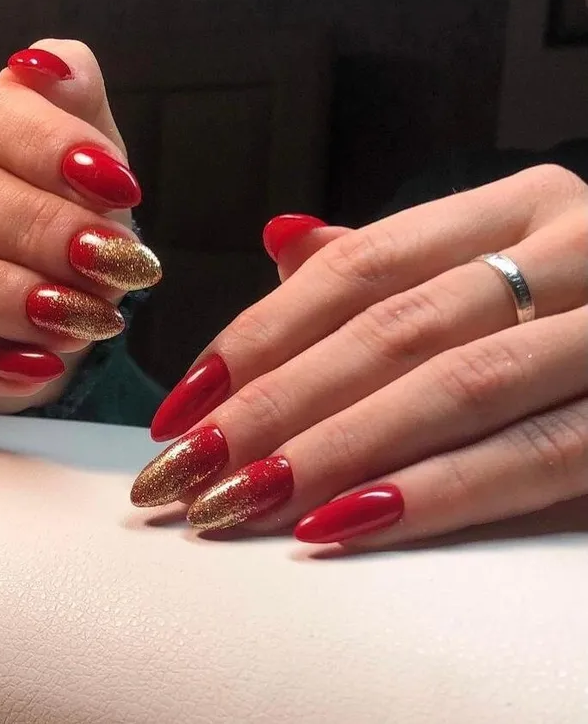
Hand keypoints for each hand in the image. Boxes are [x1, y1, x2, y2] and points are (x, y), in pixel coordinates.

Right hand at [0, 39, 160, 412]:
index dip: (52, 149)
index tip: (123, 187)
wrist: (47, 319)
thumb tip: (54, 66)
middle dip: (44, 232)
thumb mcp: (88, 176)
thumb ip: (78, 117)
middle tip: (118, 265)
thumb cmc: (64, 238)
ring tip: (86, 318)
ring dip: (6, 296)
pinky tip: (41, 366)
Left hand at [131, 165, 587, 549]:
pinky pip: (533, 459)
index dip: (259, 335)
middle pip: (390, 332)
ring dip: (330, 455)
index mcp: (515, 207)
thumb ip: (391, 260)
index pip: (357, 267)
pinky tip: (344, 526)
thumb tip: (278, 242)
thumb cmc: (574, 301)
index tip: (184, 402)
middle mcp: (572, 249)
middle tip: (186, 471)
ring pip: (450, 393)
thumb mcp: (493, 260)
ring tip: (239, 503)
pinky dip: (434, 495)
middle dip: (275, 407)